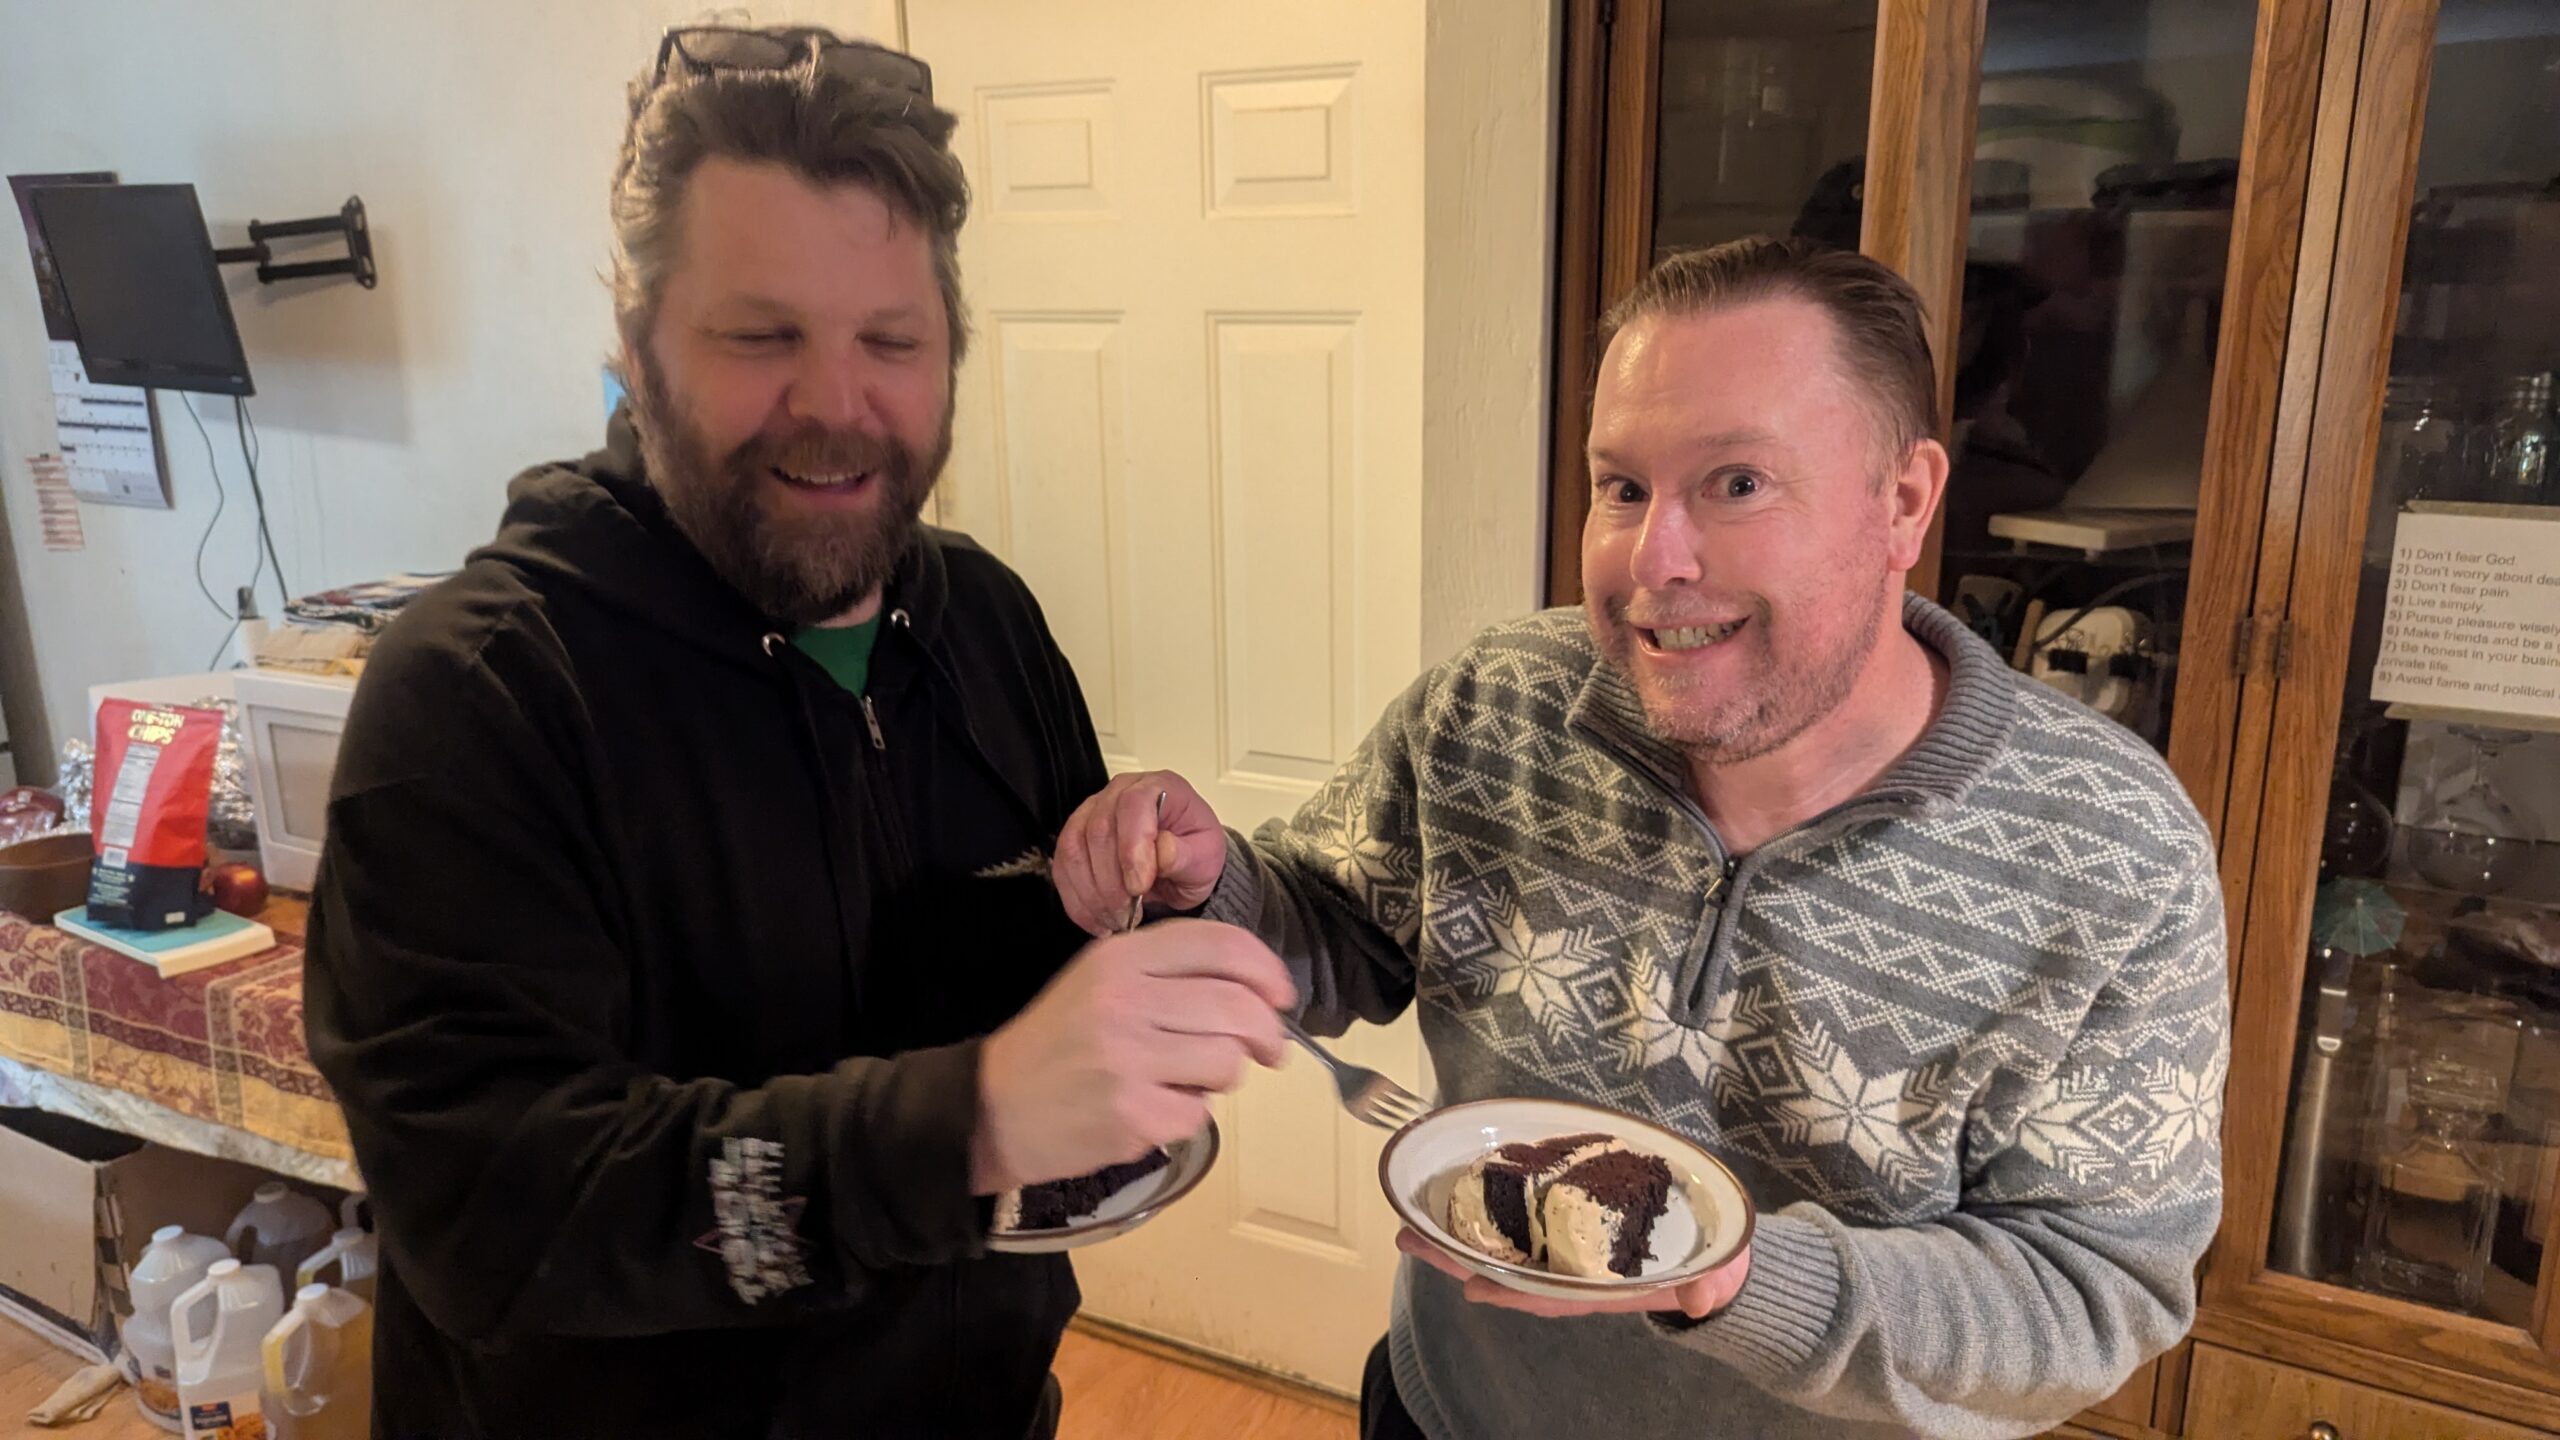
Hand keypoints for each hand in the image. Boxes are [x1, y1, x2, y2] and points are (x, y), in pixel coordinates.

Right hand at [973, 919, 1295, 1192]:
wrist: (992, 1107)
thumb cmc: (1058, 1043)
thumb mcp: (1099, 980)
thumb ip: (1168, 973)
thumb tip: (1258, 994)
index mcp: (1121, 958)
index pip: (1221, 946)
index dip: (1266, 971)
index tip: (1282, 996)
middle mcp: (1126, 1000)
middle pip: (1237, 1008)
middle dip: (1268, 1034)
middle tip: (1269, 1050)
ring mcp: (1129, 1059)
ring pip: (1227, 1063)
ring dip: (1224, 1076)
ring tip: (1193, 1078)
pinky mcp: (1132, 1114)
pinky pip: (1198, 1113)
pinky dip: (1187, 1115)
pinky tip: (1155, 1108)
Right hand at [1054, 770, 1228, 936]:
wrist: (1183, 863)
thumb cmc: (1194, 852)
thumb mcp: (1206, 857)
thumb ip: (1186, 855)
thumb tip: (1162, 852)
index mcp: (1158, 787)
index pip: (1134, 803)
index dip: (1132, 847)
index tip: (1139, 885)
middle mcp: (1121, 793)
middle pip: (1099, 830)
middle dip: (1111, 882)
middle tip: (1130, 911)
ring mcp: (1093, 813)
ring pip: (1074, 850)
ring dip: (1092, 894)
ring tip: (1117, 919)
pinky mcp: (1076, 838)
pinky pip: (1063, 868)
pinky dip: (1078, 901)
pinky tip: (1098, 918)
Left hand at [1395, 1227, 1751, 1320]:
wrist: (1717, 1252)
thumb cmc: (1709, 1264)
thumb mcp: (1715, 1274)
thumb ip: (1709, 1284)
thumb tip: (1700, 1300)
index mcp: (1603, 1286)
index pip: (1552, 1295)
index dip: (1514, 1292)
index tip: (1475, 1285)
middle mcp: (1576, 1270)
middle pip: (1511, 1269)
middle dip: (1461, 1258)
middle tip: (1412, 1240)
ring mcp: (1569, 1247)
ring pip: (1506, 1246)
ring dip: (1459, 1237)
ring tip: (1413, 1224)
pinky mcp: (1571, 1219)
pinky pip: (1523, 1221)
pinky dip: (1490, 1213)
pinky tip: (1457, 1200)